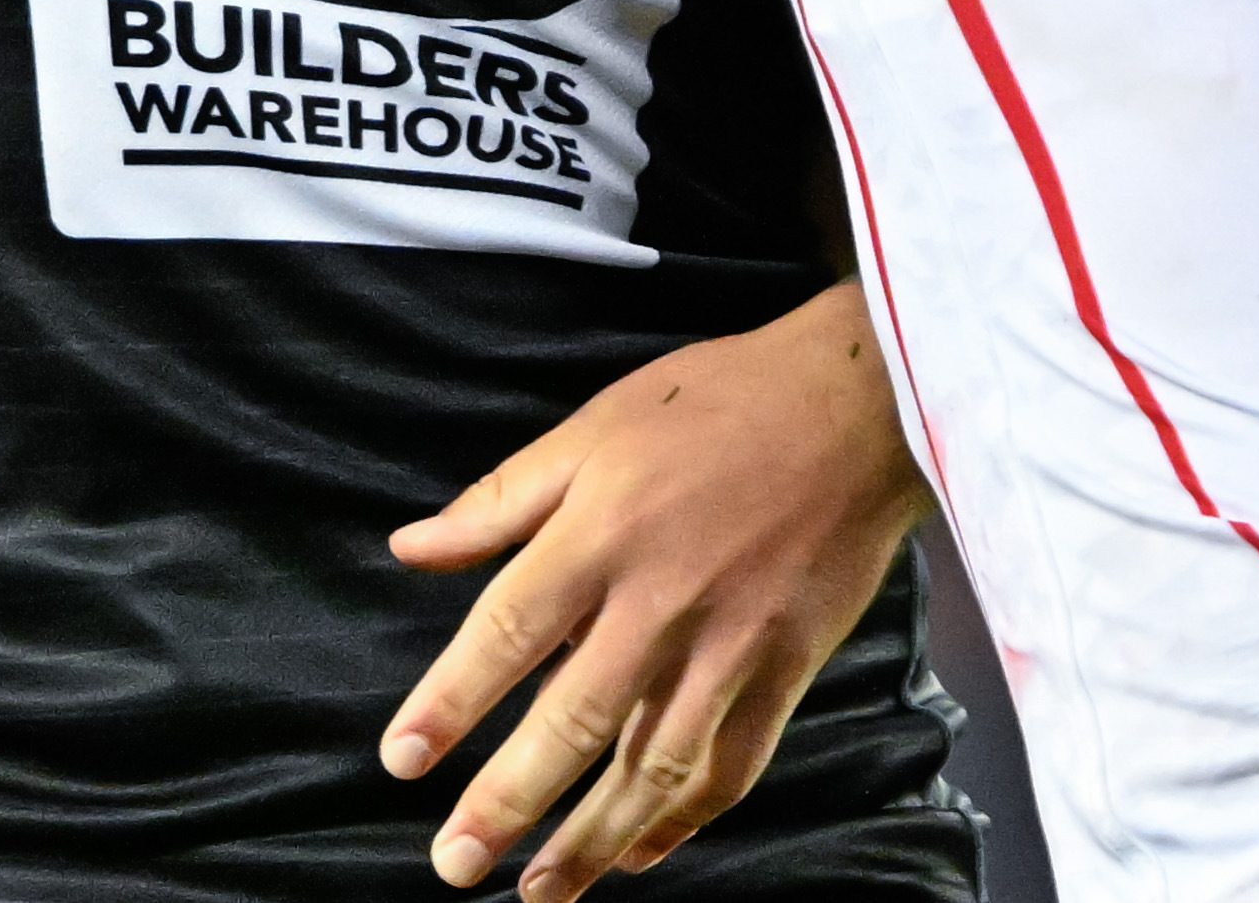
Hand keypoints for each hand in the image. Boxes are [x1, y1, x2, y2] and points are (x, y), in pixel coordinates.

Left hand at [382, 282, 922, 899]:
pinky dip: (683, 819)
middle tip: (456, 864)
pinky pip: (730, 765)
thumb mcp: (592, 427)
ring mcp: (729, 646)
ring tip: (540, 892)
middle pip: (573, 723)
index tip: (402, 762)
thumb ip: (500, 501)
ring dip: (592, 839)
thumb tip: (410, 547)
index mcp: (599, 534)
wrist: (857, 409)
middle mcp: (659, 604)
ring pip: (652, 767)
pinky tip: (640, 852)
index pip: (506, 633)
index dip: (450, 703)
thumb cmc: (714, 403)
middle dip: (509, 803)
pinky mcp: (785, 670)